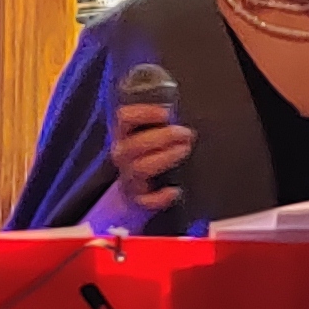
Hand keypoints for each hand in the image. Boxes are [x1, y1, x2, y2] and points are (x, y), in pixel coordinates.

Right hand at [94, 97, 193, 234]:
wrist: (133, 194)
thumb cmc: (147, 156)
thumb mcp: (146, 135)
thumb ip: (159, 122)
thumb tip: (182, 108)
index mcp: (123, 135)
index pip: (123, 118)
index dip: (144, 113)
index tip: (166, 113)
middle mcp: (123, 155)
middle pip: (135, 144)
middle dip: (163, 136)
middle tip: (186, 133)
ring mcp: (129, 178)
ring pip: (141, 168)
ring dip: (165, 157)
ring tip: (184, 150)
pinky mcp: (138, 200)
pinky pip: (146, 200)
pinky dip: (160, 197)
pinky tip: (174, 191)